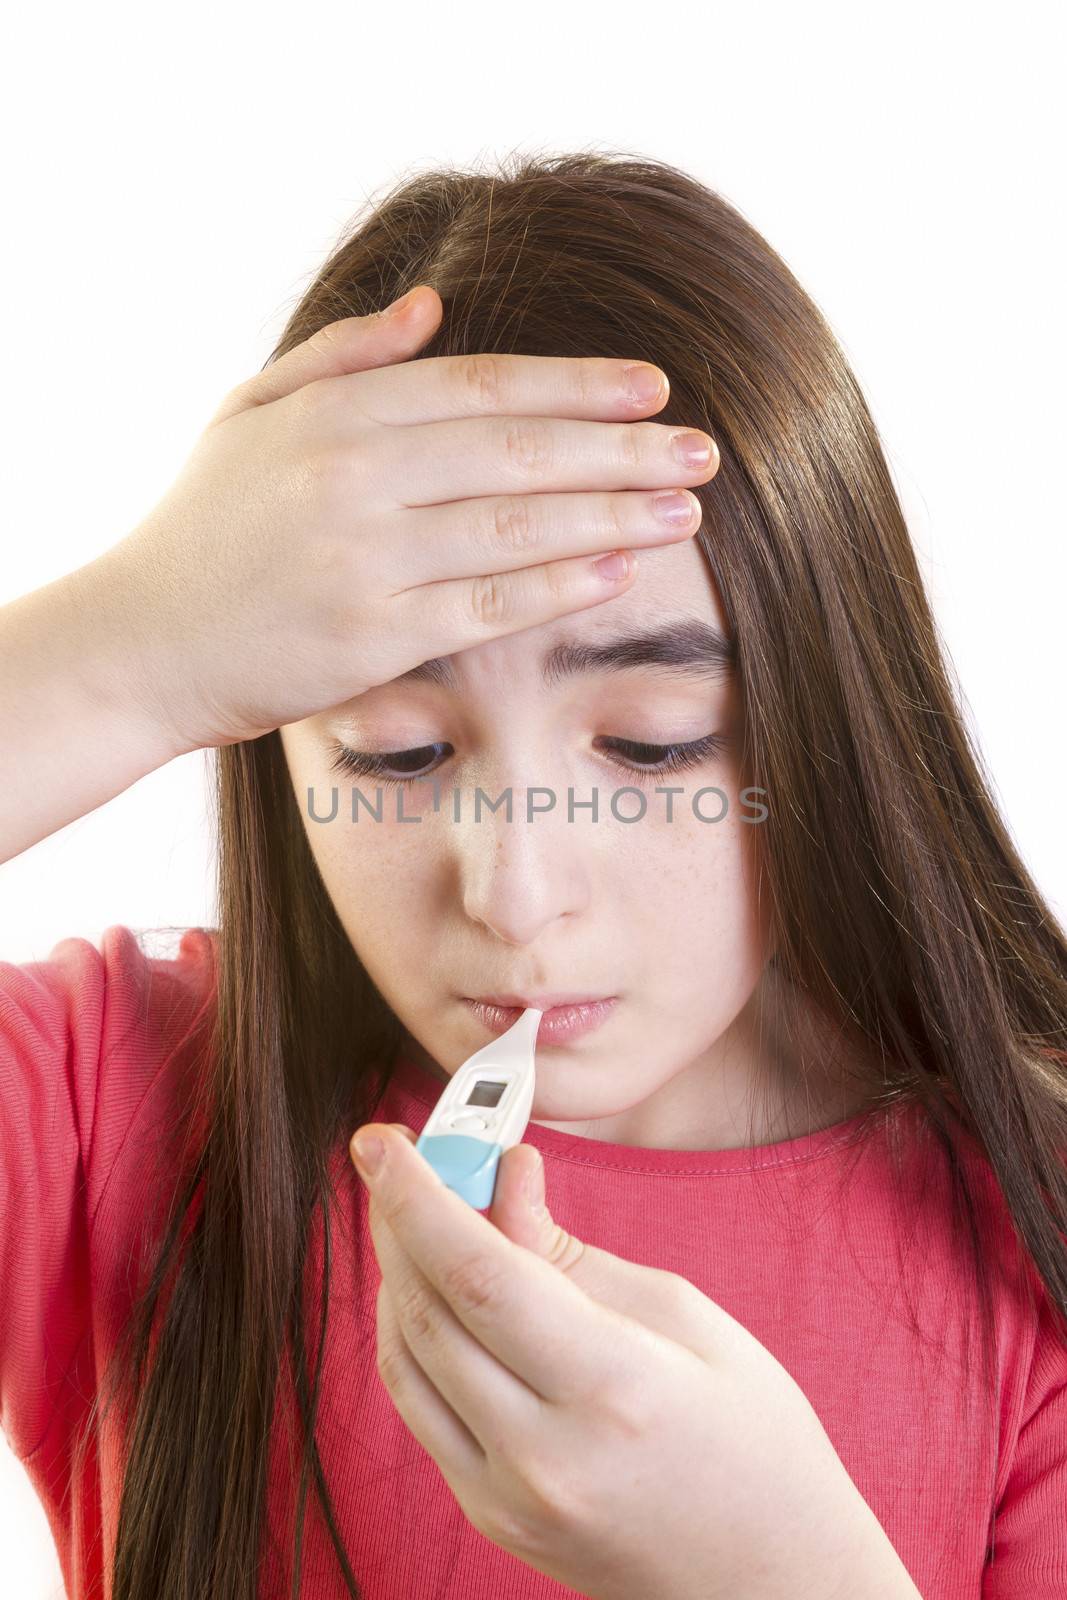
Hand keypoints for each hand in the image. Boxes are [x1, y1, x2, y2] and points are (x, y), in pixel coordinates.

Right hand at [96, 283, 716, 756]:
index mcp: (334, 413)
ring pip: (516, 527)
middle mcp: (354, 477)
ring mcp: (367, 560)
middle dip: (622, 449)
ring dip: (612, 514)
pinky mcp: (372, 639)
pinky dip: (557, 588)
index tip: (653, 385)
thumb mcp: (251, 412)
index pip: (481, 385)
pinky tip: (617, 571)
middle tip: (704, 449)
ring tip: (686, 509)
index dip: (577, 384)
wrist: (143, 642)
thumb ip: (344, 355)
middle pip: (518, 450)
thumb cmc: (204, 525)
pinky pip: (487, 608)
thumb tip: (431, 306)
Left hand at [350, 1122, 918, 1599]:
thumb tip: (503, 1181)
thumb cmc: (757, 1444)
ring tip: (413, 1212)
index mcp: (611, 1389)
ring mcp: (508, 1500)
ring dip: (395, 1274)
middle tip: (394, 1160)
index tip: (380, 1142)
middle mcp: (544, 1455)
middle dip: (397, 1220)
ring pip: (408, 1362)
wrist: (774, 1586)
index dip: (417, 1196)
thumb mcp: (686, 1319)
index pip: (479, 1274)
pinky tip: (431, 1289)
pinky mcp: (492, 1520)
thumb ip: (573, 1254)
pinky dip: (413, 1337)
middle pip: (428, 1312)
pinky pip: (422, 1410)